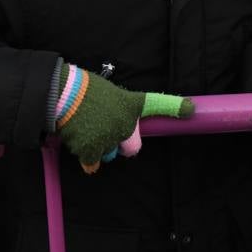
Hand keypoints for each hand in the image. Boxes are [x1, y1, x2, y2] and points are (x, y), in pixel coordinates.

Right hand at [54, 64, 192, 173]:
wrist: (60, 94)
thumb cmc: (78, 89)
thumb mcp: (105, 93)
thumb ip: (116, 110)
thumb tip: (111, 124)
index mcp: (130, 103)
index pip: (157, 104)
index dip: (175, 108)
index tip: (190, 110)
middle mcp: (125, 122)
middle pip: (131, 148)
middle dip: (121, 145)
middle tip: (104, 131)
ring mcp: (111, 137)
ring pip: (108, 154)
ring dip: (99, 146)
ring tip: (84, 127)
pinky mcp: (93, 149)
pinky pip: (92, 162)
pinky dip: (84, 155)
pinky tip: (76, 137)